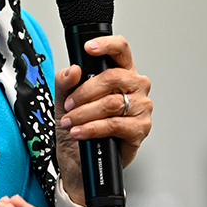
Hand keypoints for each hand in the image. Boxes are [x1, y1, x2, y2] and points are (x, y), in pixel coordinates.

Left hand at [54, 34, 152, 201]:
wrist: (81, 161)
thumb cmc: (79, 127)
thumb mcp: (64, 101)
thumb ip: (65, 82)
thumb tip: (72, 70)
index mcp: (121, 72)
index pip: (121, 49)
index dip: (106, 45)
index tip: (88, 49)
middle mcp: (136, 87)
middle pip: (113, 77)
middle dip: (84, 92)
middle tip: (68, 105)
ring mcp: (141, 108)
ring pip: (112, 103)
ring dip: (84, 113)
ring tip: (69, 122)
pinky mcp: (140, 129)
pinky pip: (115, 125)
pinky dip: (92, 129)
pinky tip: (80, 132)